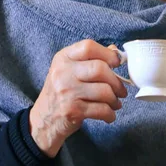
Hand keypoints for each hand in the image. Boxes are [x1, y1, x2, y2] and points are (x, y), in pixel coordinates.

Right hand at [29, 39, 126, 157]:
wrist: (44, 119)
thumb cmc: (61, 91)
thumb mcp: (70, 69)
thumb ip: (91, 58)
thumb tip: (115, 51)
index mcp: (64, 57)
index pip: (88, 46)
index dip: (107, 54)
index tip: (117, 62)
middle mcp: (64, 72)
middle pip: (100, 69)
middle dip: (116, 81)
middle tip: (121, 89)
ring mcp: (67, 92)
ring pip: (104, 91)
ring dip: (115, 99)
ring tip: (115, 102)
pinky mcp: (73, 110)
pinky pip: (101, 109)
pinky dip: (110, 113)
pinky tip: (109, 114)